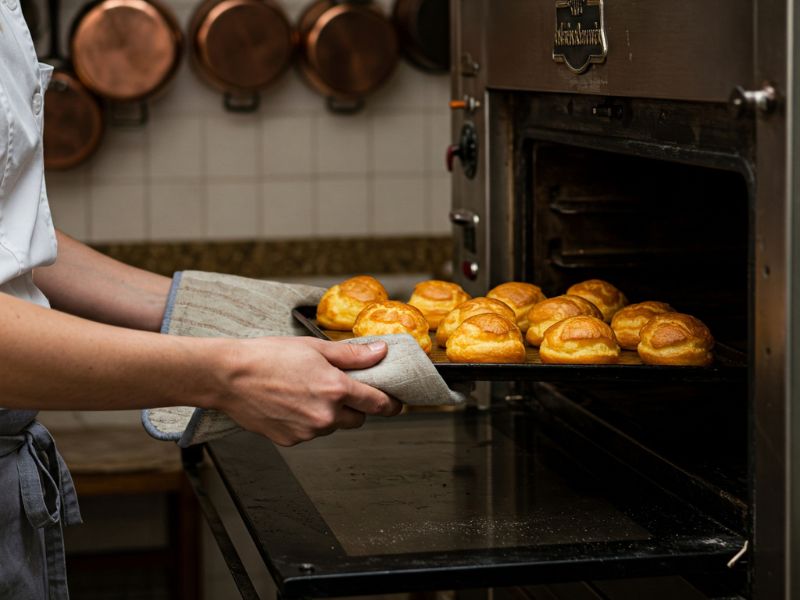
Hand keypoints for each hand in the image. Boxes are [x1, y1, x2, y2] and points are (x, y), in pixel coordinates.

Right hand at [213, 337, 401, 445]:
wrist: (229, 376)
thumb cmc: (267, 357)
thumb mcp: (314, 348)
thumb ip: (352, 355)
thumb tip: (380, 353)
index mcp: (336, 389)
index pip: (378, 403)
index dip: (390, 403)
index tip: (394, 402)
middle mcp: (325, 415)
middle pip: (358, 419)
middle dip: (355, 406)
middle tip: (340, 388)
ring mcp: (308, 432)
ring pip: (333, 426)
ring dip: (330, 414)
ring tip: (306, 391)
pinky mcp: (291, 441)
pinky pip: (311, 433)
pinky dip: (308, 421)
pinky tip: (291, 403)